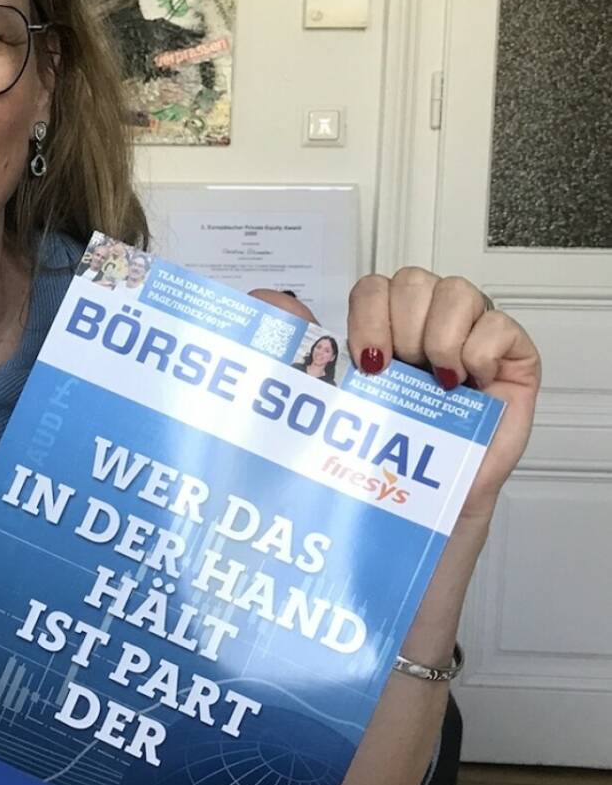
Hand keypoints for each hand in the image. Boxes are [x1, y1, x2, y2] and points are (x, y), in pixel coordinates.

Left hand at [252, 270, 539, 521]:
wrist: (421, 503)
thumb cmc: (381, 453)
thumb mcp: (330, 396)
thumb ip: (299, 346)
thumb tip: (272, 302)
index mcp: (387, 330)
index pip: (376, 286)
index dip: (369, 315)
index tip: (367, 361)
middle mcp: (429, 326)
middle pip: (415, 280)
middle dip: (401, 326)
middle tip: (401, 373)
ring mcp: (472, 339)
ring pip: (458, 292)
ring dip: (438, 337)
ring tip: (435, 381)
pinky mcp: (512, 359)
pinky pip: (500, 326)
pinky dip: (478, 353)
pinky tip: (466, 384)